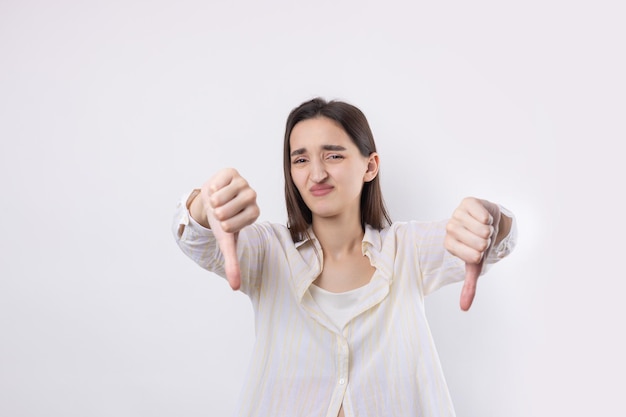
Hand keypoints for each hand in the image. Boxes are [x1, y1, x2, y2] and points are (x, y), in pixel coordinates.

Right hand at [199, 168, 258, 289]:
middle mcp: (252, 196)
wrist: (209, 201)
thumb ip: (232, 263)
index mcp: (253, 213)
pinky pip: (218, 183)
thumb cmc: (220, 222)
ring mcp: (243, 183)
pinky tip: (215, 191)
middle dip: (220, 213)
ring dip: (214, 201)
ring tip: (216, 202)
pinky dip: (212, 189)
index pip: (244, 219)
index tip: (225, 223)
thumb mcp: (225, 242)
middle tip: (219, 212)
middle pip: (232, 207)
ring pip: (223, 196)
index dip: (229, 223)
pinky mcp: (232, 172)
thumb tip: (236, 288)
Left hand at [444, 197, 500, 310]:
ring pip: (483, 229)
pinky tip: (485, 217)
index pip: (473, 256)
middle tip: (482, 237)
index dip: (482, 254)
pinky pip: (483, 215)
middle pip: (479, 242)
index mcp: (449, 244)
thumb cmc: (479, 244)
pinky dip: (490, 218)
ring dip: (489, 229)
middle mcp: (449, 228)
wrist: (489, 221)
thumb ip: (469, 286)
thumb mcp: (475, 265)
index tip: (478, 249)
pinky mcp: (466, 202)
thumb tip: (464, 308)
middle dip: (487, 241)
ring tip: (484, 227)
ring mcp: (456, 214)